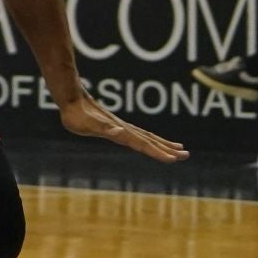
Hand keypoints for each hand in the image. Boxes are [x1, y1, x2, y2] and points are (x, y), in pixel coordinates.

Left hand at [58, 89, 188, 162]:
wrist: (71, 98)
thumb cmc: (76, 115)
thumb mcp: (87, 124)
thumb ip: (104, 128)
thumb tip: (120, 130)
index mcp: (120, 132)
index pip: (143, 144)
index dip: (157, 152)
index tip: (172, 159)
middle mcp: (125, 129)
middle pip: (150, 141)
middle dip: (168, 149)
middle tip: (186, 156)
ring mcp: (122, 126)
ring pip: (148, 137)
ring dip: (164, 144)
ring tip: (180, 149)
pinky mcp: (117, 125)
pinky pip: (139, 134)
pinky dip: (151, 139)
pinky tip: (155, 142)